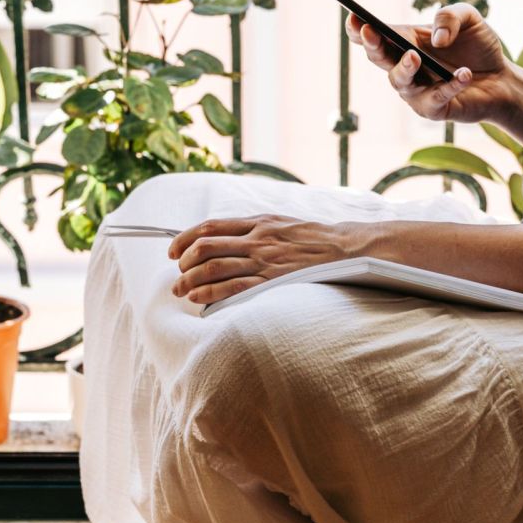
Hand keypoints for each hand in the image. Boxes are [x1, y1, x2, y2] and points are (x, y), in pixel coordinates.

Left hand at [168, 215, 361, 304]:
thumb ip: (255, 229)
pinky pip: (234, 288)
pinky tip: (199, 299)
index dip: (185, 238)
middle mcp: (258, 239)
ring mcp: (265, 262)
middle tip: (177, 273)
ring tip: (181, 290)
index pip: (210, 227)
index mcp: (259, 222)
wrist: (348, 251)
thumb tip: (224, 238)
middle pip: (206, 247)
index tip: (173, 250)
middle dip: (184, 261)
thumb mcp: (282, 224)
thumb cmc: (315, 240)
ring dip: (191, 280)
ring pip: (215, 268)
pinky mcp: (273, 282)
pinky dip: (211, 293)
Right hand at [345, 4, 517, 124]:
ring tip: (415, 57)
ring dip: (404, 68)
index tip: (353, 19)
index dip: (359, 29)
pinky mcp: (434, 109)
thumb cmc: (478, 48)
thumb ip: (451, 16)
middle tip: (370, 32)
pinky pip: (436, 98)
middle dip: (372, 45)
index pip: (376, 35)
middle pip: (379, 57)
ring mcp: (416, 90)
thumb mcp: (469, 19)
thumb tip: (437, 39)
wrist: (502, 79)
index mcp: (406, 41)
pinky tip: (463, 75)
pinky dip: (450, 86)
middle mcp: (405, 67)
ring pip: (400, 81)